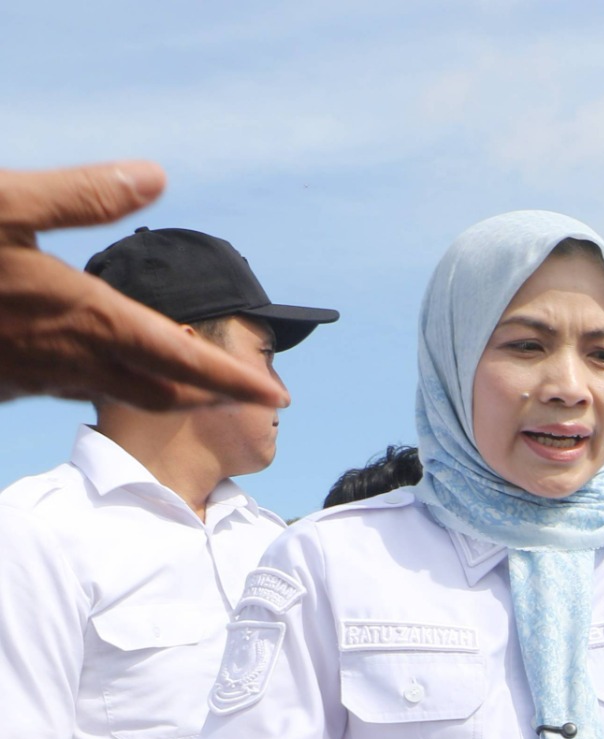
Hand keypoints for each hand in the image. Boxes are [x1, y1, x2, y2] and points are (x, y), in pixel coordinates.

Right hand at [0, 161, 290, 408]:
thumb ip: (82, 195)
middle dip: (209, 394)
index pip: (182, 359)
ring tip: (189, 379)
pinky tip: (97, 360)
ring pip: (115, 395)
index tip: (277, 397)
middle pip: (160, 391)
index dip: (234, 381)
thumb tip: (155, 177)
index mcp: (86, 315)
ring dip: (160, 390)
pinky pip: (68, 389)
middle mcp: (68, 358)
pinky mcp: (3, 385)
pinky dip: (103, 381)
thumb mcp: (7, 203)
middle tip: (246, 392)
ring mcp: (31, 378)